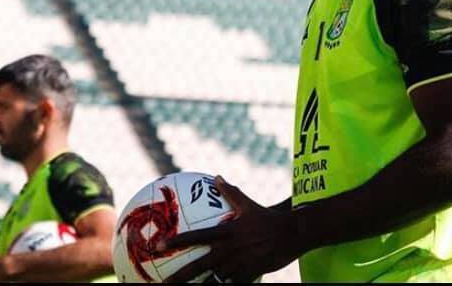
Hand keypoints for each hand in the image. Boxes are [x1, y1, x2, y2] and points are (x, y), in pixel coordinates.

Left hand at [157, 176, 304, 282]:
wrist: (292, 234)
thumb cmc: (268, 218)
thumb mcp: (248, 204)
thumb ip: (230, 192)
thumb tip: (217, 177)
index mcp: (226, 232)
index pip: (196, 237)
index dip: (176, 240)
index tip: (158, 245)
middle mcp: (229, 250)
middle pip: (199, 266)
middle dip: (180, 276)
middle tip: (162, 283)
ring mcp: (239, 265)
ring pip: (213, 280)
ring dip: (200, 285)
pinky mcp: (249, 275)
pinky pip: (232, 285)